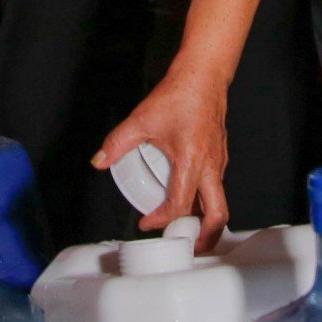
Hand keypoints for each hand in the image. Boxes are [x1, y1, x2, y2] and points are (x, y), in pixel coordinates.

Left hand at [94, 66, 228, 248]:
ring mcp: (219, 162)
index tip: (147, 222)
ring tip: (187, 230)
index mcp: (191, 161)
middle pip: (217, 215)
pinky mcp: (221, 156)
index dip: (162, 220)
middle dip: (203, 237)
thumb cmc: (179, 94)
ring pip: (219, 202)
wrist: (204, 74)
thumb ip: (118, 142)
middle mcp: (211, 166)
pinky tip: (191, 198)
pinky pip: (218, 187)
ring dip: (206, 221)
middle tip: (186, 247)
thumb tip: (100, 161)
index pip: (180, 204)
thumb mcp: (142, 119)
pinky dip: (207, 202)